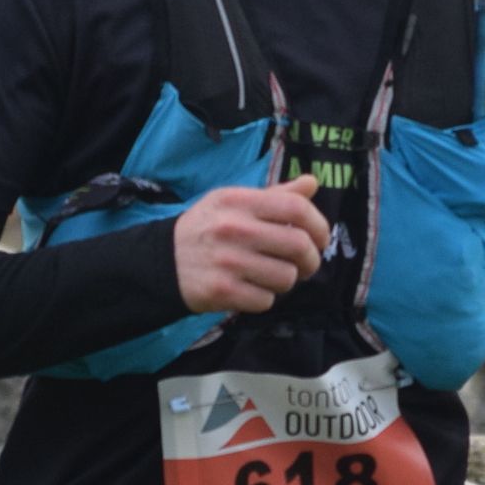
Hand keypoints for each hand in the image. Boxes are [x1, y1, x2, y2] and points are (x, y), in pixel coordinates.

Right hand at [174, 175, 330, 313]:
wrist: (164, 261)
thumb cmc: (208, 229)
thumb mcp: (234, 202)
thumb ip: (275, 195)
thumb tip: (312, 183)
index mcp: (239, 201)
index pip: (296, 208)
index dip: (319, 225)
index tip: (320, 239)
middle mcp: (234, 228)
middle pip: (298, 245)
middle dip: (310, 260)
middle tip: (305, 265)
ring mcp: (227, 261)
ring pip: (286, 277)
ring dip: (286, 281)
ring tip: (272, 276)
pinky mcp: (222, 291)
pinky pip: (266, 300)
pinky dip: (265, 298)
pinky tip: (251, 289)